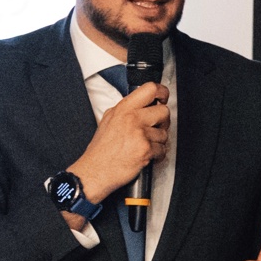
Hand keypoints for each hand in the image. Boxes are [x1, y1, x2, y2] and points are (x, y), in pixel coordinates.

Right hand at [69, 80, 169, 202]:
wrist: (95, 171)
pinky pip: (162, 149)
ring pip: (164, 133)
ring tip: (144, 146)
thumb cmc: (101, 150)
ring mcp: (139, 134)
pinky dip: (157, 155)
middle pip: (164, 111)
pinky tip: (145, 155)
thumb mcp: (109, 120)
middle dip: (163, 122)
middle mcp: (132, 118)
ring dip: (158, 142)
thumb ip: (126, 110)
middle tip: (155, 128)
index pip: (150, 89)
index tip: (163, 98)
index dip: (162, 92)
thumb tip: (143, 105)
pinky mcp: (145, 149)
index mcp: (123, 108)